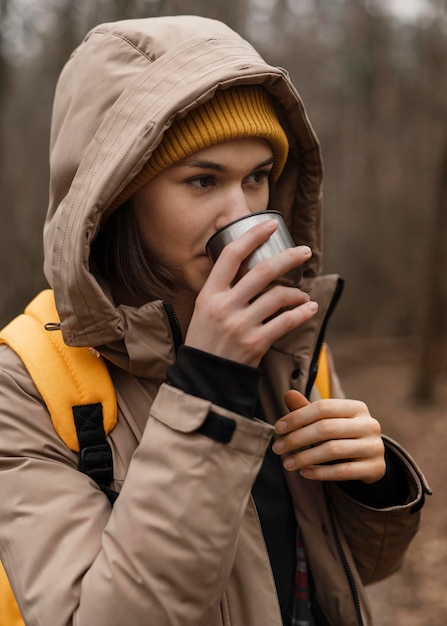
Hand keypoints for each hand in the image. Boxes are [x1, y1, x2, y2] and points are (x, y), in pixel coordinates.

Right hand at [185, 220, 317, 366]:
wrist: (202, 380)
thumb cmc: (205, 343)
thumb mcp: (204, 311)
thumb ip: (222, 291)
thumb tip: (248, 269)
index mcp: (209, 294)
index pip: (231, 255)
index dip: (253, 236)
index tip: (270, 224)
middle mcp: (224, 306)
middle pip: (262, 271)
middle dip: (288, 258)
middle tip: (304, 251)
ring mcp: (240, 325)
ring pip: (278, 296)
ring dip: (296, 293)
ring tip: (303, 295)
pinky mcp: (255, 344)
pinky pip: (286, 322)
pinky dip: (302, 314)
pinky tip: (310, 309)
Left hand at [272, 390, 384, 483]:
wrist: (371, 459)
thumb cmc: (343, 435)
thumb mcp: (327, 421)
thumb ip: (307, 410)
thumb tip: (288, 394)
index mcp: (356, 407)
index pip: (323, 407)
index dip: (298, 417)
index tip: (277, 428)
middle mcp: (369, 424)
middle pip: (326, 428)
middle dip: (297, 439)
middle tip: (277, 448)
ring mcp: (374, 446)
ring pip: (333, 450)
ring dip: (305, 457)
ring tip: (287, 463)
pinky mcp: (375, 468)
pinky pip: (343, 471)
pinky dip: (321, 472)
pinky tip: (305, 472)